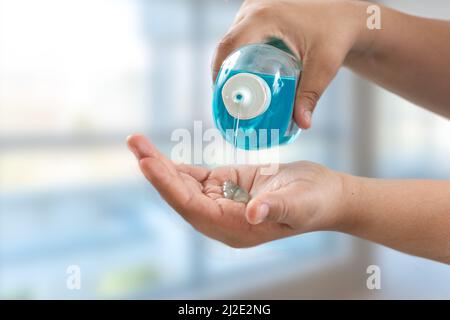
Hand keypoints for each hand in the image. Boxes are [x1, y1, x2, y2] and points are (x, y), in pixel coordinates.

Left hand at [127, 134, 348, 247]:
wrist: (324, 195)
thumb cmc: (316, 201)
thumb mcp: (300, 202)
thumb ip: (276, 207)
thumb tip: (253, 213)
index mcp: (236, 228)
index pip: (194, 208)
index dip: (169, 186)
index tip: (147, 163)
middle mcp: (223, 218)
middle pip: (180, 196)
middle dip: (156, 171)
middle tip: (134, 143)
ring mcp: (223, 203)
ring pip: (184, 186)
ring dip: (161, 166)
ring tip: (138, 142)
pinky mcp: (226, 187)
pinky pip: (196, 179)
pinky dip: (178, 167)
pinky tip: (159, 156)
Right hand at [212, 0, 373, 128]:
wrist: (346, 14)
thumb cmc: (337, 34)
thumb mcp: (323, 66)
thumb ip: (310, 95)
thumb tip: (302, 123)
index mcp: (264, 17)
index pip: (228, 46)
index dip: (218, 72)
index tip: (221, 96)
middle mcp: (255, 8)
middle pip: (227, 43)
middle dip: (224, 70)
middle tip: (229, 98)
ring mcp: (256, 6)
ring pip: (233, 37)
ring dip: (230, 61)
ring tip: (235, 87)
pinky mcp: (260, 9)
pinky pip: (241, 32)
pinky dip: (239, 51)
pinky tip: (243, 69)